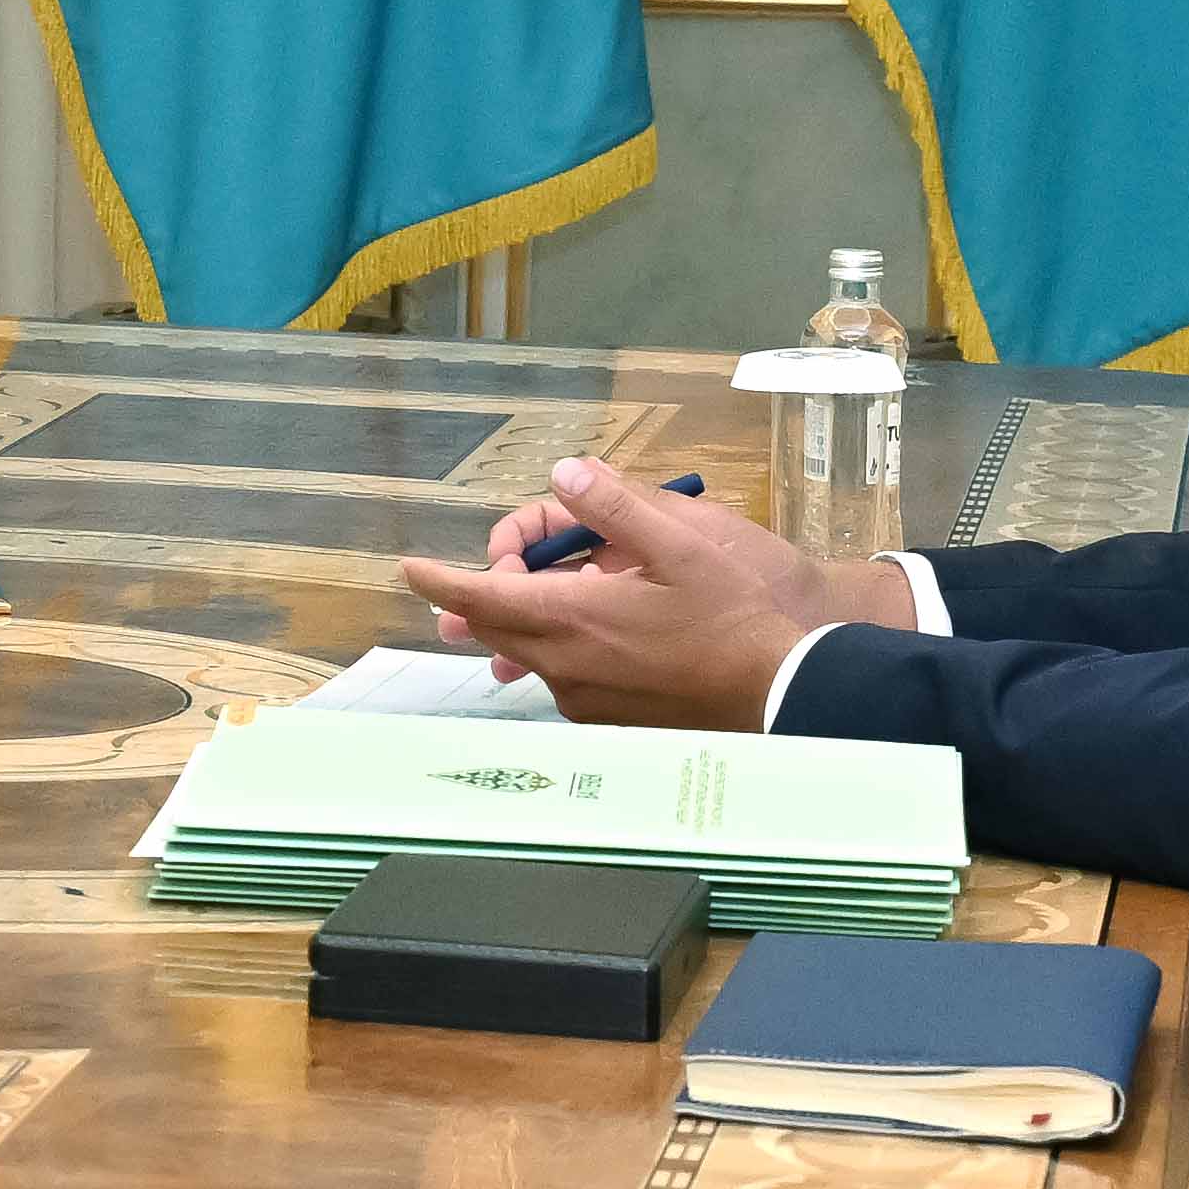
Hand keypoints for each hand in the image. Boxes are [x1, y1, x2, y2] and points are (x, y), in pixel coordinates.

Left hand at [392, 458, 885, 730]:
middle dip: (488, 588)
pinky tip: (602, 621)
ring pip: (530, 650)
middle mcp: (566, 665)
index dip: (441, 581)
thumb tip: (565, 472)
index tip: (410, 569)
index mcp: (574, 619)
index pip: (482, 600)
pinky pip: (562, 672)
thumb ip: (616, 507)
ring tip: (557, 582)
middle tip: (507, 556)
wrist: (778, 692)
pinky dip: (561, 641)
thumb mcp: (681, 544)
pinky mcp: (606, 716)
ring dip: (529, 615)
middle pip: (498, 626)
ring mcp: (584, 698)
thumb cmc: (734, 616)